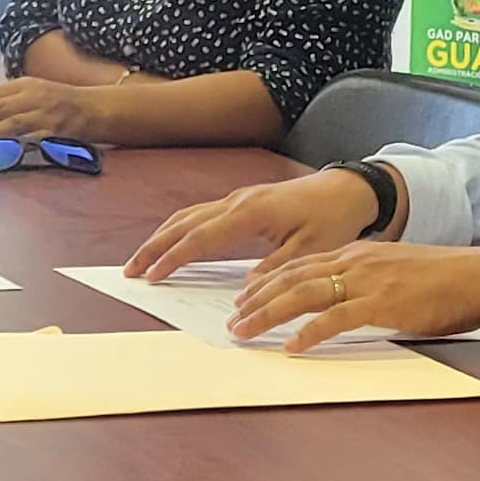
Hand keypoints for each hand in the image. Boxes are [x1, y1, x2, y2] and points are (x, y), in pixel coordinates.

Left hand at [0, 75, 105, 148]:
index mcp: (27, 84)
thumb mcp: (37, 92)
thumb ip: (12, 101)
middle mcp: (34, 95)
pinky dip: (12, 142)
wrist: (97, 108)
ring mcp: (45, 113)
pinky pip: (29, 137)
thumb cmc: (64, 103)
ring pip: (10, 121)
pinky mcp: (55, 130)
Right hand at [125, 168, 376, 280]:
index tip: (152, 277)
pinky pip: (200, 214)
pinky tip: (171, 243)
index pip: (201, 237)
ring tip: (141, 260)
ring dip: (161, 237)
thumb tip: (246, 290)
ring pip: (188, 215)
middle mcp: (237, 201)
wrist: (349, 190)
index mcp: (251, 212)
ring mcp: (237, 199)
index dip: (173, 257)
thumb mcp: (311, 249)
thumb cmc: (333, 218)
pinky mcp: (242, 201)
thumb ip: (277, 268)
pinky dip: (179, 229)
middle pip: (183, 223)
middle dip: (154, 247)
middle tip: (130, 270)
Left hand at [225, 241, 479, 350]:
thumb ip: (366, 285)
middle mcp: (355, 262)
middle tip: (233, 319)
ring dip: (269, 314)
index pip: (301, 265)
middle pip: (292, 278)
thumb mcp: (395, 275)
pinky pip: (336, 318)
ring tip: (245, 331)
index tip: (245, 297)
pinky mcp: (381, 303)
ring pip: (304, 294)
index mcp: (357, 254)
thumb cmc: (443, 282)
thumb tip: (346, 306)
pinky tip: (292, 347)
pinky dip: (309, 333)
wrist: (478, 277)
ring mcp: (367, 281)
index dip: (268, 281)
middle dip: (256, 299)